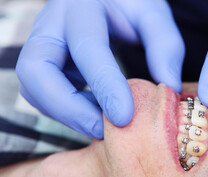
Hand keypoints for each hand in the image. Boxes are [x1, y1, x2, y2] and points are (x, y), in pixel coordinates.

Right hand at [16, 0, 184, 137]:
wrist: (106, 0)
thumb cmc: (130, 7)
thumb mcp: (153, 15)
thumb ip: (165, 45)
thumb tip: (169, 87)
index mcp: (81, 6)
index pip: (86, 47)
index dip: (104, 86)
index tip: (124, 118)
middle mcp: (51, 24)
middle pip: (35, 72)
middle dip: (69, 109)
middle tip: (104, 130)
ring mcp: (41, 45)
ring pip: (34, 89)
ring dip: (67, 115)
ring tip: (104, 123)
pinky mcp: (44, 64)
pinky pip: (43, 95)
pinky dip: (68, 111)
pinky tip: (96, 112)